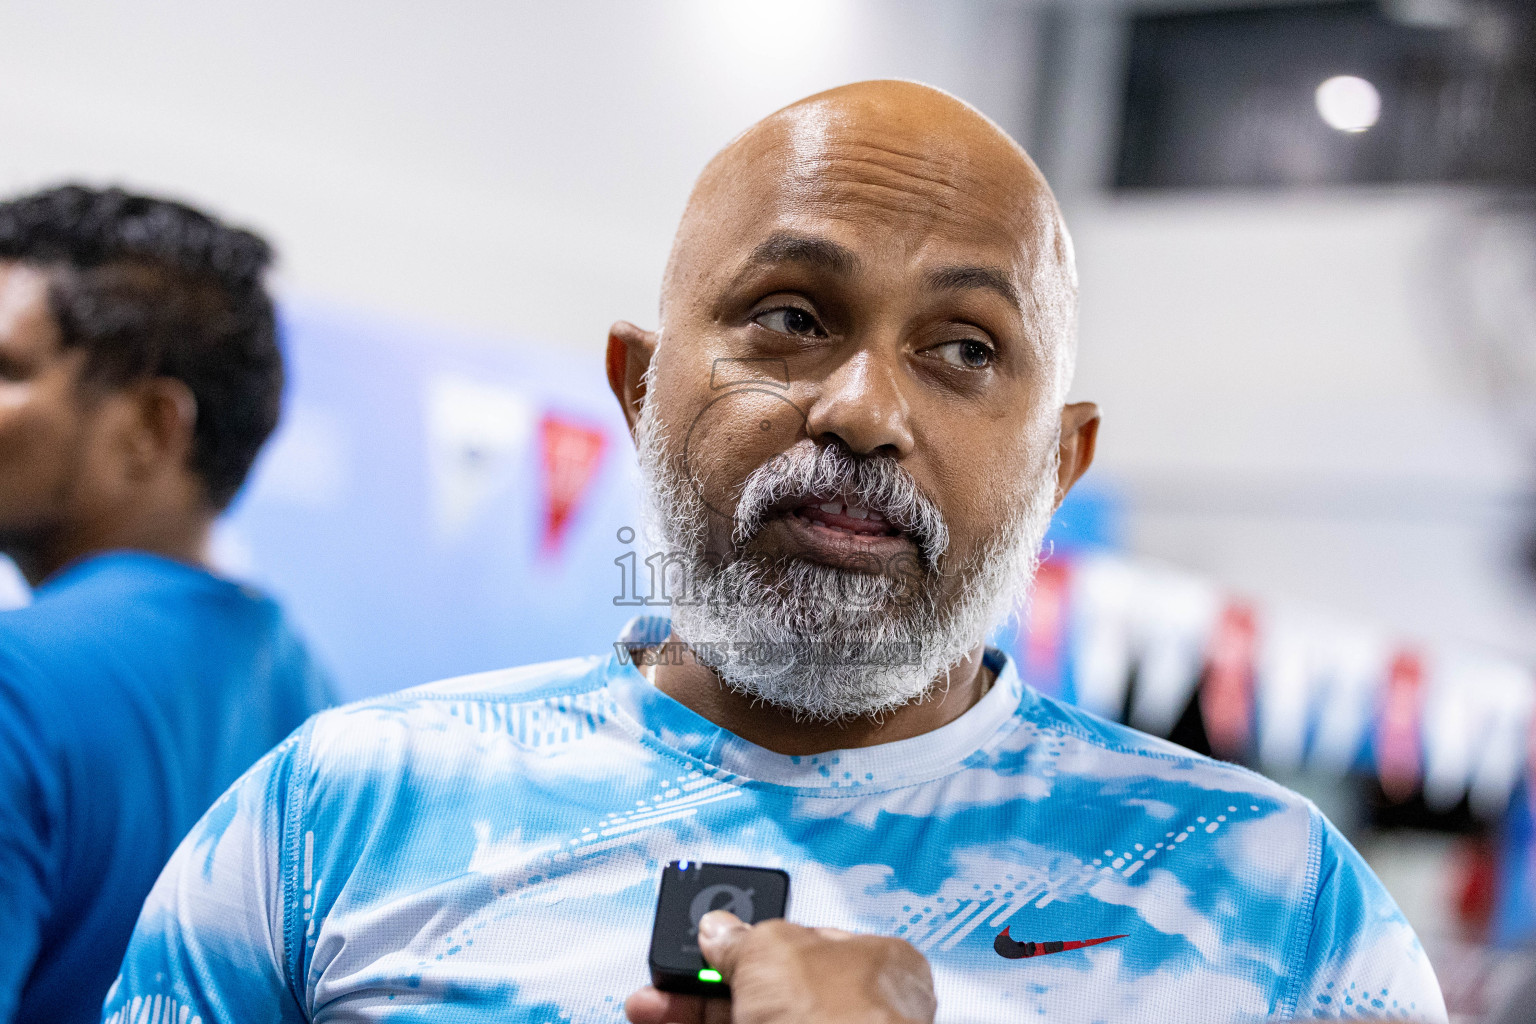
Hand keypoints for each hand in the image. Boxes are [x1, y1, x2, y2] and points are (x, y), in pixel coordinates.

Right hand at [624, 910, 935, 1023]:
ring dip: (692, 1012)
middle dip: (707, 982)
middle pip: (767, 989)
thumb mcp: (774, 948)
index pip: (806, 941)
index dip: (753, 940)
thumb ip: (744, 936)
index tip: (711, 942)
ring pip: (746, 1021)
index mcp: (874, 963)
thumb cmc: (838, 1018)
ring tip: (649, 1007)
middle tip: (669, 978)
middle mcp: (854, 1011)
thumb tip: (721, 930)